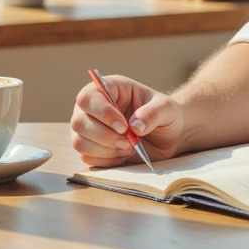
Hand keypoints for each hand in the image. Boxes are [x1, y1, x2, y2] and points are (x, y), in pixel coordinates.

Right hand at [70, 74, 184, 166]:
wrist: (170, 135)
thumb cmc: (166, 114)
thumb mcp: (166, 109)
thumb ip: (152, 113)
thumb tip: (134, 127)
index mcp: (110, 89)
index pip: (88, 97)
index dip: (102, 113)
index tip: (123, 127)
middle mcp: (95, 107)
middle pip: (78, 122)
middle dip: (103, 136)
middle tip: (128, 142)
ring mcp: (90, 128)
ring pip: (79, 141)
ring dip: (105, 150)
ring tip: (128, 148)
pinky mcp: (93, 147)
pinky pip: (87, 157)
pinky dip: (107, 160)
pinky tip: (123, 155)